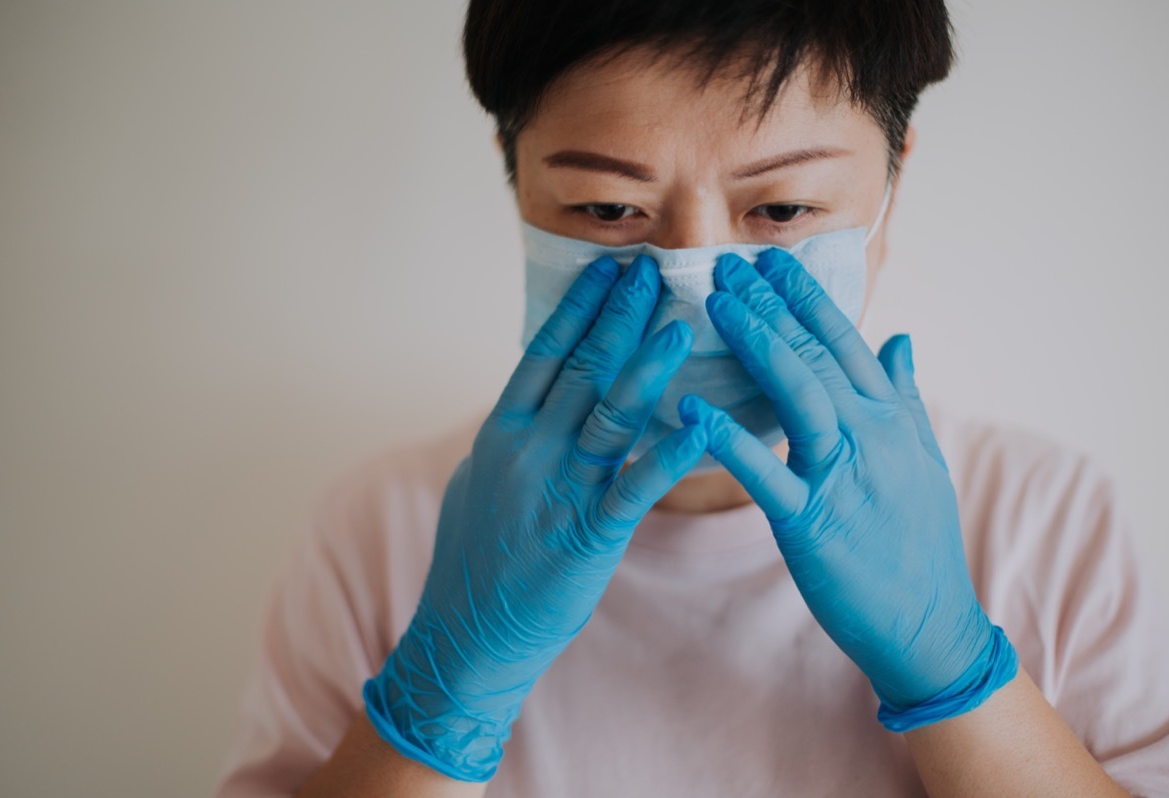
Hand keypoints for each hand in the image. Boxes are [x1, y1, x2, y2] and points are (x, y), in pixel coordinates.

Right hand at [364, 255, 705, 780]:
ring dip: (645, 365)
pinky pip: (635, 487)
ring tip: (678, 322)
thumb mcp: (479, 479)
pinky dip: (670, 454)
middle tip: (650, 268)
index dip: (579, 308)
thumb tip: (526, 398)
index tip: (606, 267)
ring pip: (608, 414)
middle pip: (579, 368)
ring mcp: (556, 491)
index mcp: (500, 432)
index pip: (543, 353)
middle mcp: (527, 450)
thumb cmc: (474, 558)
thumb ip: (509, 434)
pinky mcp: (587, 535)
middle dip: (617, 315)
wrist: (466, 633)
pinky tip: (702, 423)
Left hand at [680, 250, 1014, 726]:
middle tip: (727, 260)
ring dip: (758, 343)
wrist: (930, 625)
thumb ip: (902, 395)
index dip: (805, 296)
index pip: (845, 339)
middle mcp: (870, 434)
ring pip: (800, 392)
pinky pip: (766, 473)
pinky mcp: (812, 522)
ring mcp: (842, 475)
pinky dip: (729, 439)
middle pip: (817, 352)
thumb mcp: (920, 458)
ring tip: (716, 304)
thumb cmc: (918, 541)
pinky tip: (690, 408)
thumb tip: (900, 338)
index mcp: (889, 417)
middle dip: (771, 302)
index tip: (771, 257)